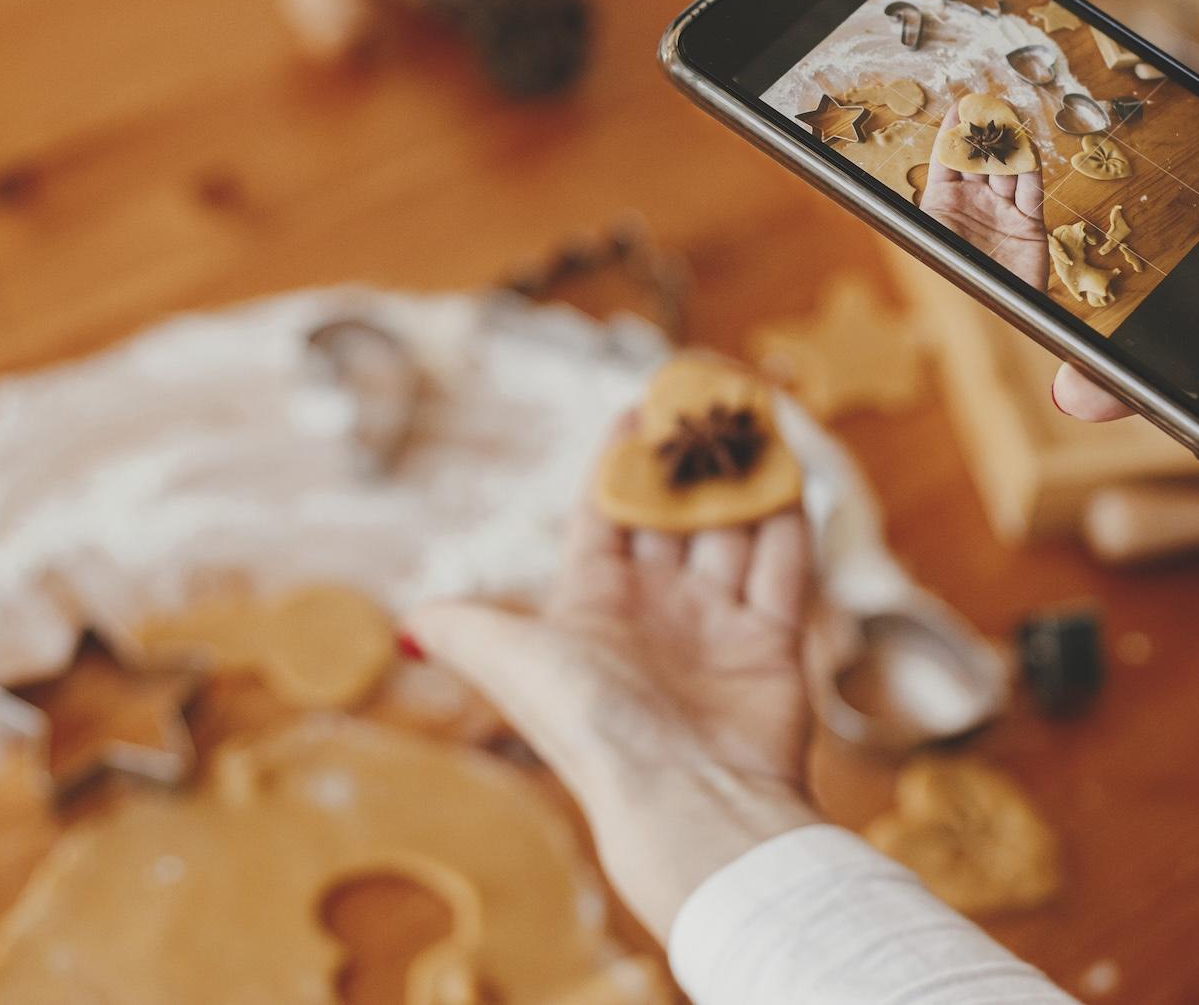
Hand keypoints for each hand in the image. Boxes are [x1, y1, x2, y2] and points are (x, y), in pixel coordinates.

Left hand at [404, 455, 818, 938]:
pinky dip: (788, 523)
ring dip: (743, 479)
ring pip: (733, 533)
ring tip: (754, 419)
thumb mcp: (513, 664)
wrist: (687, 800)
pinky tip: (792, 475)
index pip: (605, 516)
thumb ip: (466, 630)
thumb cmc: (594, 727)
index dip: (617, 462)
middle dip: (687, 460)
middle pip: (673, 517)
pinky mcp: (771, 645)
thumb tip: (406, 627)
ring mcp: (716, 627)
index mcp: (593, 608)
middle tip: (704, 399)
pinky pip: (783, 570)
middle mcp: (656, 613)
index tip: (636, 408)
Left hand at [919, 104, 1048, 288]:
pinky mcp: (1029, 223)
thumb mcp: (929, 236)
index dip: (953, 133)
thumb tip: (904, 174)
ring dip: (1008, 145)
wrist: (992, 314)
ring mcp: (1002, 211)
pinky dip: (1030, 169)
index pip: (948, 160)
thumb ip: (927, 204)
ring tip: (1008, 120)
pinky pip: (1032, 190)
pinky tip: (1026, 150)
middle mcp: (973, 204)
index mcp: (943, 205)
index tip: (958, 107)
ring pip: (1008, 168)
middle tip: (988, 105)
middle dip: (983, 132)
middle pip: (980, 158)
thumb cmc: (954, 278)